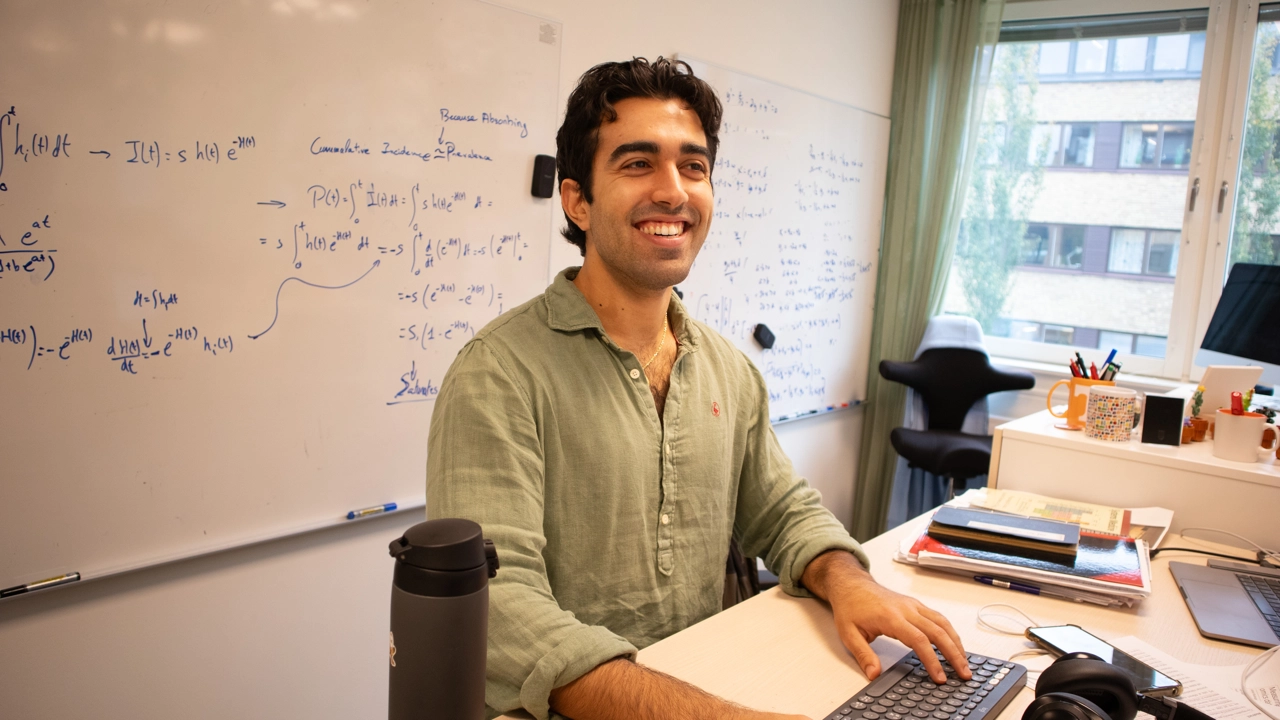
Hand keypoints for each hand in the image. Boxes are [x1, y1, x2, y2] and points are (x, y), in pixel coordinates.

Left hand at [801, 551, 968, 684]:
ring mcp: (913, 606)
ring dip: (956, 643)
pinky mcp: (916, 605)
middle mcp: (906, 609)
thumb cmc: (851, 607)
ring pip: (942, 623)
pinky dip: (950, 632)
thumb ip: (863, 655)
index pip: (918, 640)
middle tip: (964, 673)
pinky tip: (955, 644)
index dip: (932, 660)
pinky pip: (938, 618)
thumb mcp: (849, 634)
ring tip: (964, 662)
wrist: (851, 585)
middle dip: (953, 654)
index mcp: (891, 617)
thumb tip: (874, 674)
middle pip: (937, 631)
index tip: (940, 677)